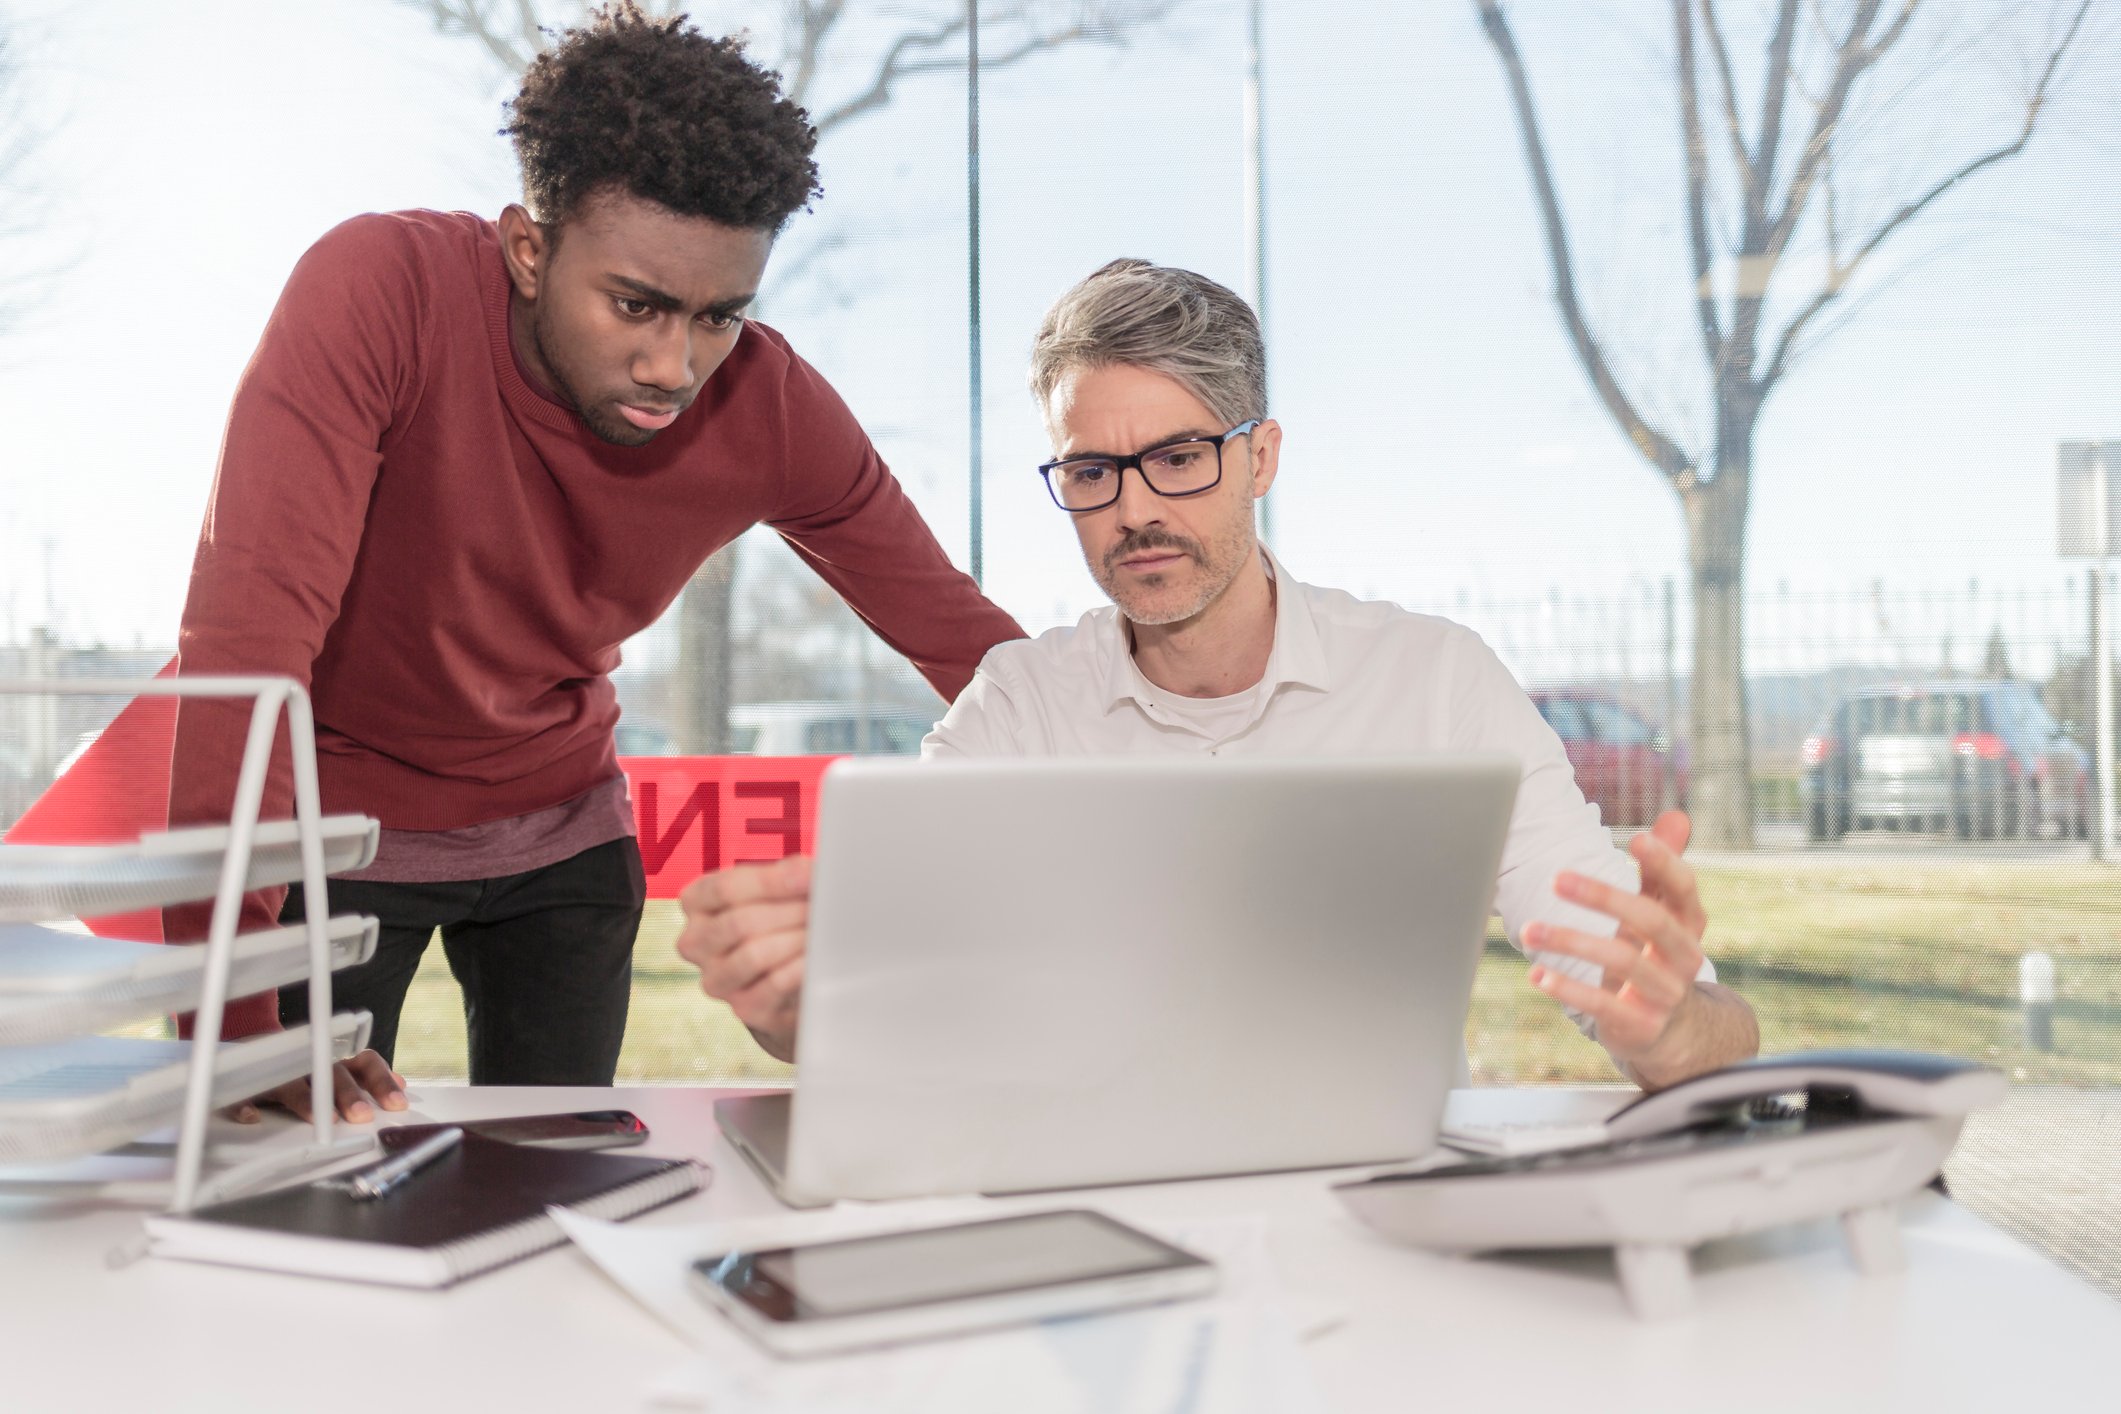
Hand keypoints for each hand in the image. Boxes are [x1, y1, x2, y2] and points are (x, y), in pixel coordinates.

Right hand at [227, 1048, 406, 1123]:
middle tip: (361, 1115)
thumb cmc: (302, 1062)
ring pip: (290, 1082)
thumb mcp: (336, 1067)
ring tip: (324, 1119)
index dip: (381, 1080)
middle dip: (348, 1093)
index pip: (363, 1061)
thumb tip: (400, 1084)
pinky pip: (241, 1093)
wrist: (249, 1045)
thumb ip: (365, 1076)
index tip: (396, 1103)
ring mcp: (274, 1069)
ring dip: (306, 1100)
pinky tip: (252, 1116)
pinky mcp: (243, 1082)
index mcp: (333, 1055)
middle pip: (329, 1072)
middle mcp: (307, 1058)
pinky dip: (245, 1104)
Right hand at [676, 853, 812, 1060]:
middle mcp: (694, 943)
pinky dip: (799, 968)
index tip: (810, 877)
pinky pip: (772, 986)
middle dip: (789, 912)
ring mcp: (715, 979)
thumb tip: (808, 874)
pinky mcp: (743, 1008)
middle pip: (739, 923)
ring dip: (795, 940)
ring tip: (823, 929)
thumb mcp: (777, 889)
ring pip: (753, 955)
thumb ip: (788, 875)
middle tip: (824, 906)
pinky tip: (816, 957)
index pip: (725, 888)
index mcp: (696, 903)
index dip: (772, 882)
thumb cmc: (780, 919)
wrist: (788, 976)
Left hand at [1521, 810, 1709, 1067]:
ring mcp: (1665, 993)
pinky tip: (1537, 974)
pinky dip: (1569, 988)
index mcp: (1688, 924)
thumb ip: (1661, 869)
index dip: (1665, 863)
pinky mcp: (1641, 1025)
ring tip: (1528, 930)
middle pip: (1652, 920)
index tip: (1636, 839)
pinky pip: (1605, 1005)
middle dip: (1604, 897)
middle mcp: (1684, 957)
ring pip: (1622, 961)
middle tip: (1557, 878)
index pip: (1684, 888)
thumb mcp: (1662, 914)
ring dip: (1570, 942)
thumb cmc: (1657, 957)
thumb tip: (1677, 815)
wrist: (1675, 1033)